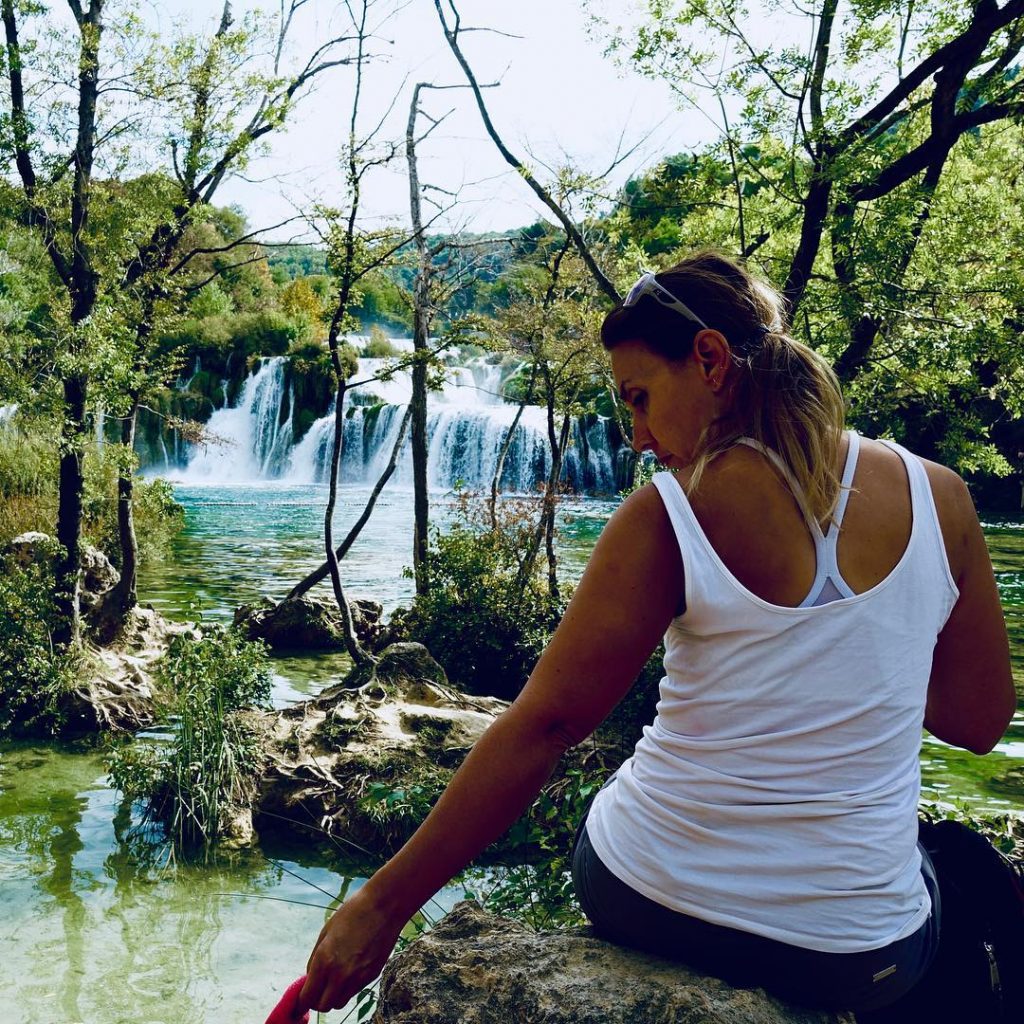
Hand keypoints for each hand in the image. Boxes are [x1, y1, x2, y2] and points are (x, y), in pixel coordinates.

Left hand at [297, 884, 406, 1013]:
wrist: (384, 906)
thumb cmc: (353, 912)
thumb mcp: (326, 931)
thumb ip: (316, 958)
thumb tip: (311, 977)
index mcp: (324, 961)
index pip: (308, 997)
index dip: (302, 1001)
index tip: (301, 999)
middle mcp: (340, 974)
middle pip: (323, 1006)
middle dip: (316, 1001)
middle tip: (317, 990)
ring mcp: (358, 977)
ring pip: (340, 1003)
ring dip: (333, 997)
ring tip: (334, 981)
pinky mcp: (372, 976)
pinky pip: (354, 992)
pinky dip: (348, 988)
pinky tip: (351, 970)